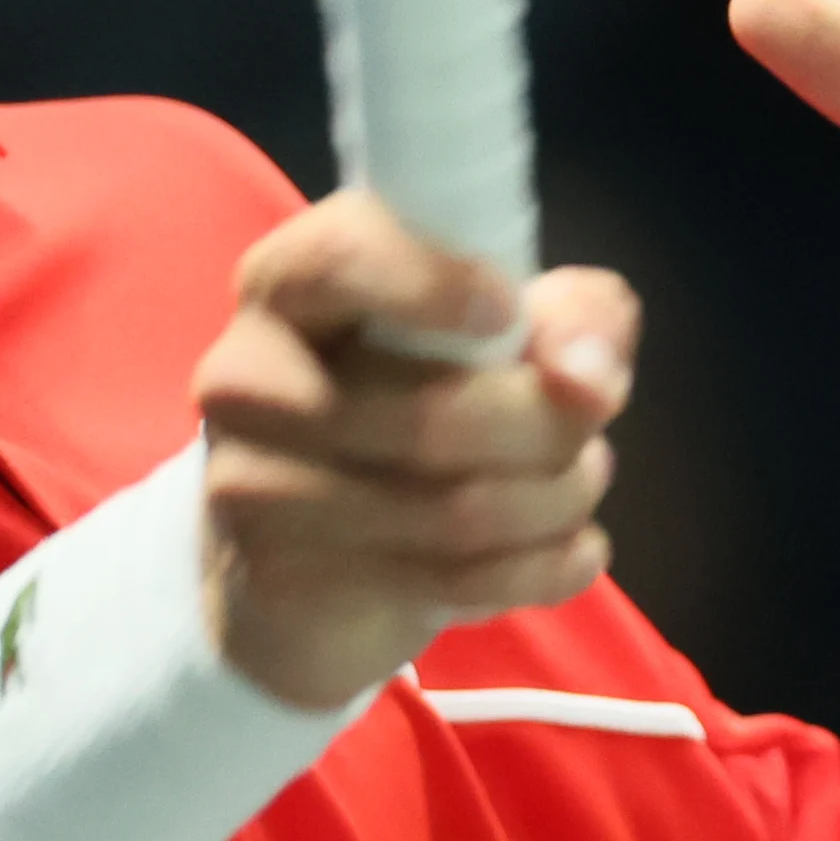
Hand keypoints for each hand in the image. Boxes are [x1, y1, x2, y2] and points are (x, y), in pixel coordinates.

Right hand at [192, 192, 636, 709]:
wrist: (297, 562)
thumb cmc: (405, 405)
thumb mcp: (491, 333)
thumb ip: (567, 315)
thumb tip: (592, 373)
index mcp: (287, 285)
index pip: (342, 258)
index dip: (438, 284)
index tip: (510, 313)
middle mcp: (247, 379)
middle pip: (436, 415)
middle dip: (556, 427)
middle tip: (591, 425)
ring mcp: (255, 489)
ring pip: (460, 510)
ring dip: (561, 499)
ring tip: (577, 484)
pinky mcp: (286, 582)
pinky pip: (459, 581)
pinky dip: (550, 567)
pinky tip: (570, 550)